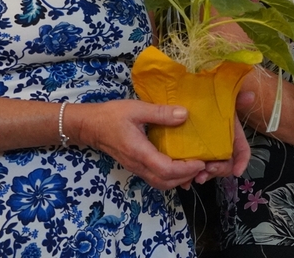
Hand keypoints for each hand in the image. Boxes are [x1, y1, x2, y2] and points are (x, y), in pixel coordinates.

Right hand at [72, 99, 205, 189]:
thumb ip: (160, 113)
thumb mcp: (137, 109)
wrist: (89, 126)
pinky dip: (171, 177)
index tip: (201, 161)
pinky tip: (181, 167)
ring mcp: (136, 168)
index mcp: (139, 152)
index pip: (166, 169)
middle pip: (165, 182)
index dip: (186, 169)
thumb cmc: (111, 116)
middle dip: (187, 177)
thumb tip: (184, 114)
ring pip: (161, 183)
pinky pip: (156, 178)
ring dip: (179, 179)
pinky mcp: (136, 166)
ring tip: (195, 167)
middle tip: (203, 165)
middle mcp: (138, 165)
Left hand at [192, 91, 254, 184]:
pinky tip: (185, 182)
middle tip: (208, 169)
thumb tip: (250, 95)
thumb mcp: (221, 98)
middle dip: (219, 170)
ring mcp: (206, 152)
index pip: (242, 150)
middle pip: (226, 164)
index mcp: (230, 135)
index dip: (242, 161)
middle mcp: (220, 146)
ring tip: (195, 176)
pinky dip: (190, 178)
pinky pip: (193, 171)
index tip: (237, 171)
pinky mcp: (191, 155)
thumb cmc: (206, 99)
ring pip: (210, 170)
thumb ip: (236, 98)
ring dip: (205, 175)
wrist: (186, 99)